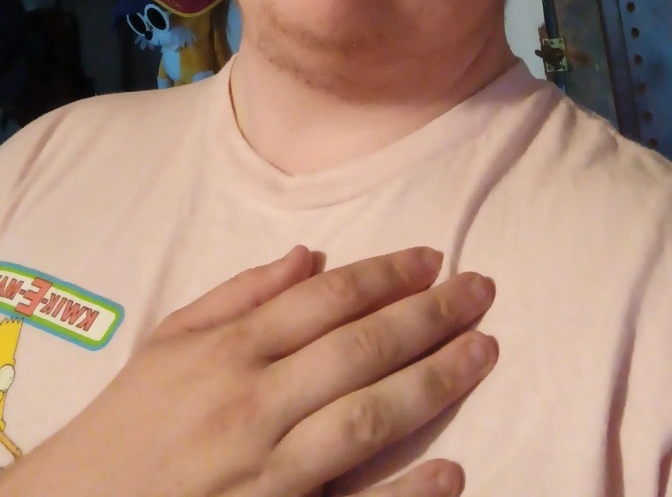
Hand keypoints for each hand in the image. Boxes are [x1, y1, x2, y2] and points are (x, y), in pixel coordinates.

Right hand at [4, 245, 496, 496]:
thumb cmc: (131, 419)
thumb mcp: (171, 339)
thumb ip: (240, 295)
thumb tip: (311, 254)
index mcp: (229, 351)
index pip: (326, 299)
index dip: (386, 274)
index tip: (432, 257)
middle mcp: (252, 404)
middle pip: (359, 349)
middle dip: (428, 315)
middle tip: (482, 291)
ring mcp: (267, 472)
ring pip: (366, 418)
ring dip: (434, 382)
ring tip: (484, 352)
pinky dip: (405, 492)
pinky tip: (453, 469)